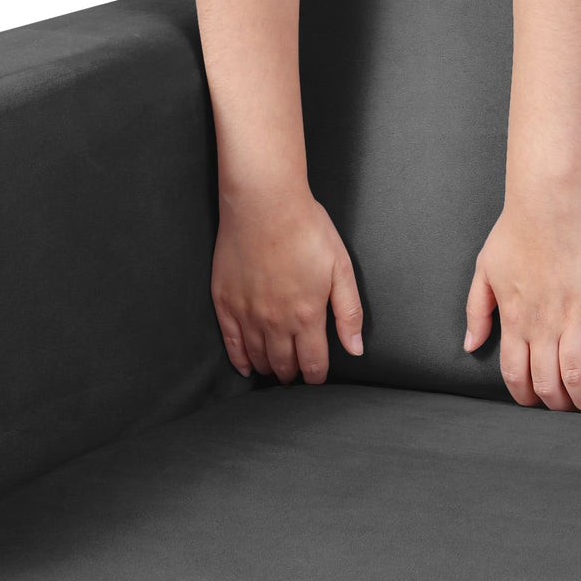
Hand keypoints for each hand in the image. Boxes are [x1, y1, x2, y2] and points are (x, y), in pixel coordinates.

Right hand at [211, 181, 364, 384]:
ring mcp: (247, 313)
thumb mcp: (341, 268)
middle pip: (284, 364)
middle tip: (297, 376)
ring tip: (276, 371)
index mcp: (307, 315)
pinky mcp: (225, 301)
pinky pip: (230, 342)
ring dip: (269, 368)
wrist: (264, 203)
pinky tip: (246, 366)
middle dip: (293, 374)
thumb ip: (348, 312)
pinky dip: (239, 358)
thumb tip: (355, 349)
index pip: (313, 363)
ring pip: (258, 357)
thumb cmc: (306, 229)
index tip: (318, 378)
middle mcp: (275, 321)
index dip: (317, 376)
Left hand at [462, 189, 580, 411]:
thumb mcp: (483, 271)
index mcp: (514, 320)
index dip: (524, 396)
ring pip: (577, 375)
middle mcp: (543, 325)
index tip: (533, 403)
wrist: (549, 203)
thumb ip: (477, 313)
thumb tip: (471, 346)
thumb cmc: (515, 232)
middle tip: (563, 411)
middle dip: (554, 405)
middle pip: (547, 382)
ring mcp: (575, 316)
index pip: (516, 374)